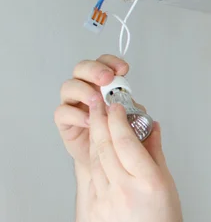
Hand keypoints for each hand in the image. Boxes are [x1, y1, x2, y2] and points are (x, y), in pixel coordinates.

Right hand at [54, 55, 145, 174]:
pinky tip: (89, 121)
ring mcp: (72, 103)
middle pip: (82, 69)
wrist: (106, 158)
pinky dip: (76, 114)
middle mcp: (85, 88)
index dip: (111, 62)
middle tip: (106, 78)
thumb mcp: (132, 120)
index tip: (123, 69)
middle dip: (94, 70)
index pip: (103, 64)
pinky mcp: (64, 121)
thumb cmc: (118, 134)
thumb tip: (136, 106)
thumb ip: (133, 110)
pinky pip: (63, 112)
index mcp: (102, 84)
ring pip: (69, 87)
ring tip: (97, 101)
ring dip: (84, 91)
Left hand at [87, 95, 185, 221]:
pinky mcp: (93, 210)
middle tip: (98, 104)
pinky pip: (93, 179)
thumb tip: (150, 126)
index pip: (126, 142)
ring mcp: (105, 202)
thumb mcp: (167, 185)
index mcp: (148, 182)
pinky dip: (96, 162)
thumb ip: (155, 153)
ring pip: (95, 161)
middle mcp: (124, 190)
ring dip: (96, 139)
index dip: (117, 120)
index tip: (115, 106)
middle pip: (106, 147)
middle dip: (100, 121)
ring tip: (98, 124)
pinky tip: (99, 152)